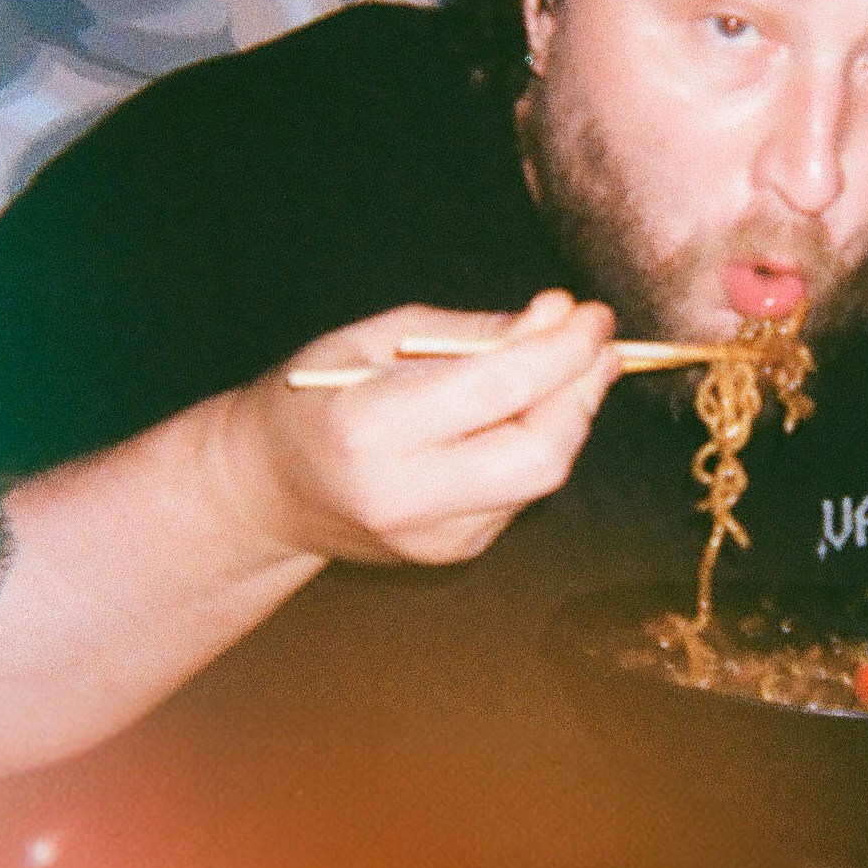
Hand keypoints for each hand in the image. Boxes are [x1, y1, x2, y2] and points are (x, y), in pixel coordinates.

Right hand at [218, 290, 619, 567]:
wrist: (268, 491)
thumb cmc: (318, 394)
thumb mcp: (378, 339)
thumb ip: (473, 333)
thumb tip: (558, 315)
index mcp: (371, 431)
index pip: (500, 390)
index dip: (562, 349)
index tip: (591, 313)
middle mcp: (405, 497)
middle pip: (540, 456)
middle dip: (583, 394)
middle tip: (599, 344)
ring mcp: (434, 539)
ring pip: (541, 478)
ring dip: (570, 416)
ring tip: (568, 366)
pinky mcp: (455, 553)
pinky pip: (522, 493)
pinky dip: (539, 444)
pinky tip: (526, 411)